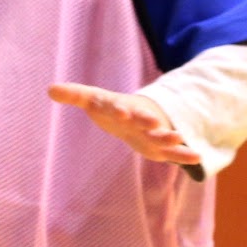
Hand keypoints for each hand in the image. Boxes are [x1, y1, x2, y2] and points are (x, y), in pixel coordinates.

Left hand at [48, 82, 200, 165]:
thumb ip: (74, 95)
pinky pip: (173, 152)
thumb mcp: (93, 100)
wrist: (136, 116)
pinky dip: (183, 154)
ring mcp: (151, 131)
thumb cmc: (110, 108)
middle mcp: (138, 118)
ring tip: (178, 138)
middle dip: (147, 121)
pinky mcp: (159, 146)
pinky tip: (197, 157)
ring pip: (160, 135)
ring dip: (168, 136)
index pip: (117, 107)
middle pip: (143, 120)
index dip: (118, 109)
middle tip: (153, 123)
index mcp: (121, 108)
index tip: (120, 111)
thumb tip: (50, 89)